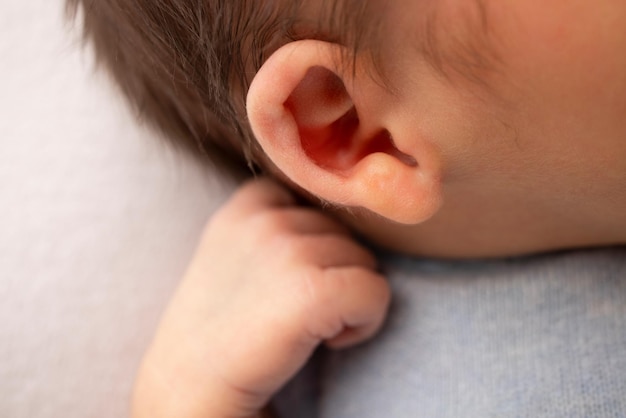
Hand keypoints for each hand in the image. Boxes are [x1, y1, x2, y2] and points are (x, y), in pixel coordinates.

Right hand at [132, 178, 389, 417]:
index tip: (288, 282)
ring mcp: (288, 251)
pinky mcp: (312, 290)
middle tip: (296, 311)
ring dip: (348, 297)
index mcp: (246, 206)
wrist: (190, 387)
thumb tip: (338, 223)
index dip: (313, 243)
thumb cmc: (221, 328)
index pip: (312, 202)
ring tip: (306, 327)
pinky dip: (366, 322)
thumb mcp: (233, 254)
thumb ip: (275, 227)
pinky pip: (375, 292)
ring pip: (364, 261)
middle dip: (332, 271)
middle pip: (344, 232)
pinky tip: (327, 342)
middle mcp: (267, 218)